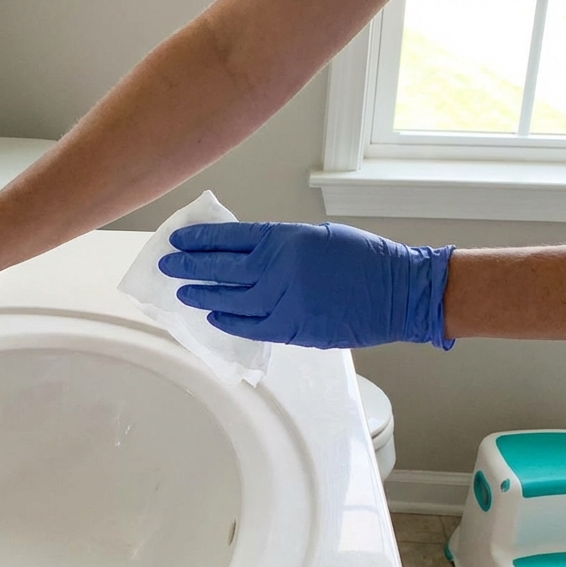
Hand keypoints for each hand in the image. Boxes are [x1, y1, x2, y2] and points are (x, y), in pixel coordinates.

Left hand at [158, 221, 453, 349]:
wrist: (398, 291)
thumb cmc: (363, 258)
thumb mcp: (316, 237)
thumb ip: (279, 245)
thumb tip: (245, 254)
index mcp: (283, 240)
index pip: (227, 239)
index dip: (198, 240)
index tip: (177, 240)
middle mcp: (276, 270)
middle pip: (218, 270)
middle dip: (188, 267)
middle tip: (168, 266)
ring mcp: (282, 302)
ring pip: (227, 300)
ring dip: (202, 296)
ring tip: (184, 293)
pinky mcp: (292, 329)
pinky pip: (249, 327)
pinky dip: (228, 322)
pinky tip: (213, 317)